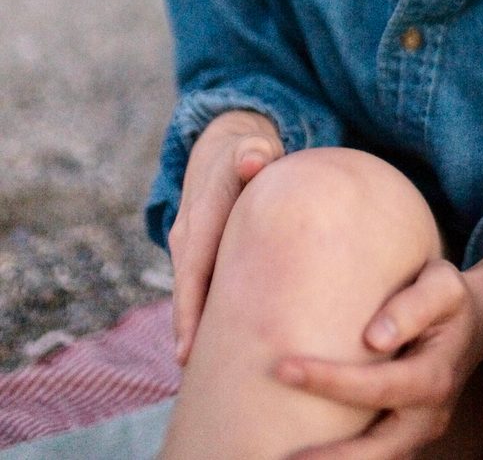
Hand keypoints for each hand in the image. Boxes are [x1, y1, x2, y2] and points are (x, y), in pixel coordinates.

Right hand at [168, 109, 282, 364]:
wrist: (225, 144)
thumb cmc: (249, 150)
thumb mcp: (253, 144)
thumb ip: (255, 152)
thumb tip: (253, 160)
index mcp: (201, 214)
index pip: (193, 270)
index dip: (189, 311)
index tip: (187, 352)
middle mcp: (188, 233)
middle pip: (187, 291)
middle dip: (189, 333)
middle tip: (197, 379)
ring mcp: (189, 243)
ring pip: (193, 291)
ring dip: (198, 326)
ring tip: (208, 372)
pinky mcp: (198, 252)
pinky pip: (200, 285)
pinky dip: (206, 311)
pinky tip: (222, 342)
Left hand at [274, 259, 479, 458]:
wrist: (473, 326)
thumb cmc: (448, 300)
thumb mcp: (443, 286)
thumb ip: (413, 306)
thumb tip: (373, 339)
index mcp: (435, 378)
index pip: (377, 387)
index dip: (330, 381)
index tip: (284, 368)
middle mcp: (428, 418)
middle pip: (376, 451)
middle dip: (329, 457)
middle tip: (279, 455)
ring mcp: (417, 435)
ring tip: (284, 459)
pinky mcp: (404, 439)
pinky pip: (374, 458)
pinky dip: (344, 459)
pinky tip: (308, 454)